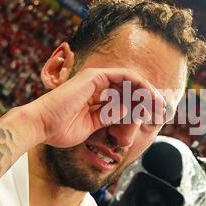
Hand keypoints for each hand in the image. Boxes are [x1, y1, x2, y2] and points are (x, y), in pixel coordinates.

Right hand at [26, 67, 165, 147]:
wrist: (41, 125)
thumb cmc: (60, 129)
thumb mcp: (92, 125)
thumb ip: (109, 118)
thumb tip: (127, 113)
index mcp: (95, 97)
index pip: (124, 98)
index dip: (140, 106)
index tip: (154, 117)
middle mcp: (97, 86)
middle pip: (130, 89)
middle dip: (149, 100)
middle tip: (163, 112)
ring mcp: (96, 79)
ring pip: (131, 82)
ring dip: (149, 93)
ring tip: (161, 106)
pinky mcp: (95, 76)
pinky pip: (125, 77)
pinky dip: (140, 85)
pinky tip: (151, 97)